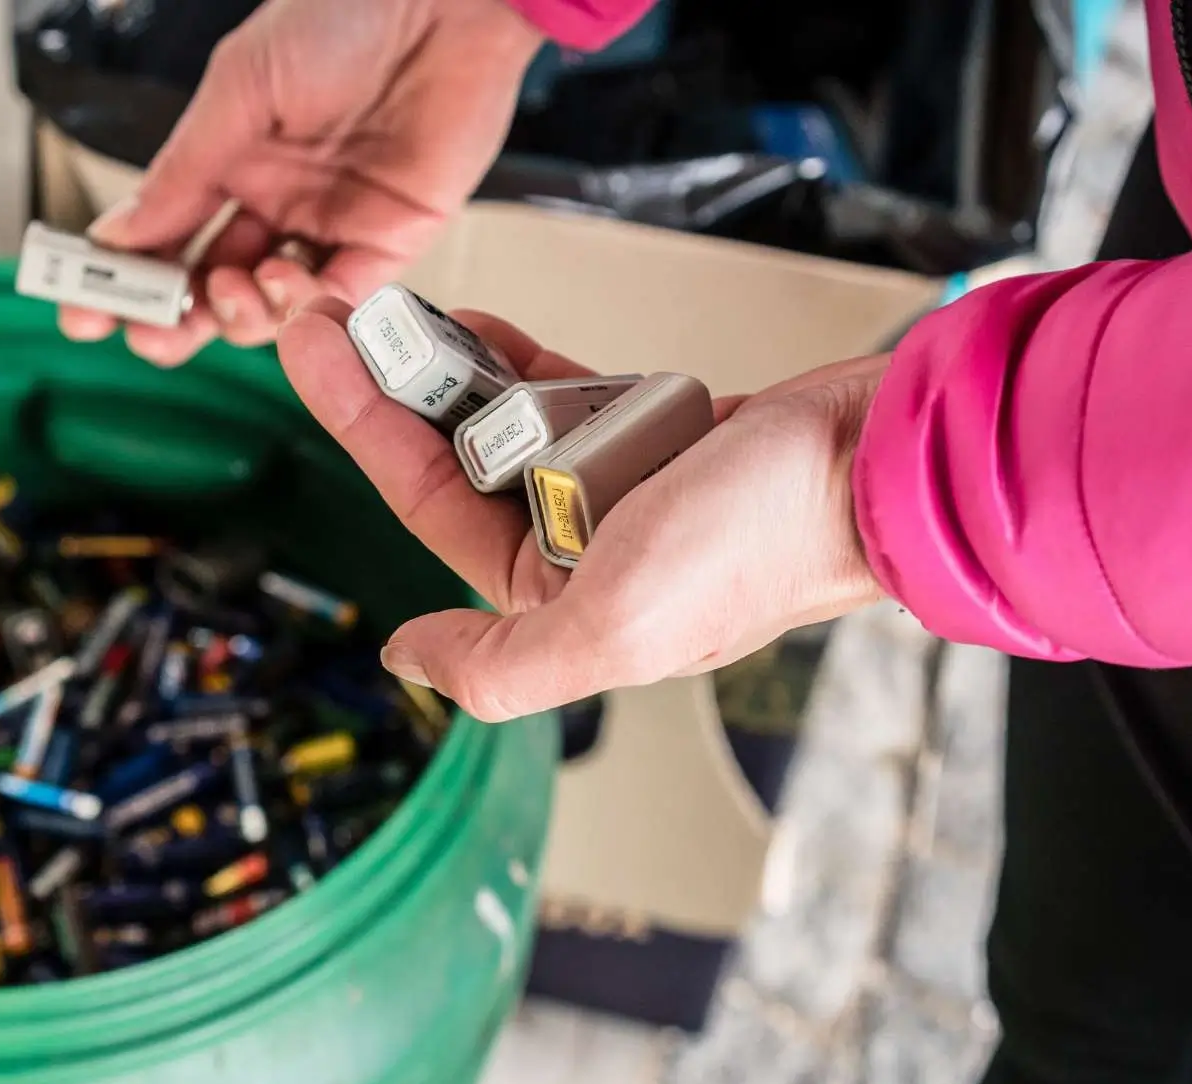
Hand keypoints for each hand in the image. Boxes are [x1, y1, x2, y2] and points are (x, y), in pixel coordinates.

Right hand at [58, 0, 542, 366]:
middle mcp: (278, 199)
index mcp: (230, 158)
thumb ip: (184, 169)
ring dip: (240, 313)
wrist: (438, 3)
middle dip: (178, 320)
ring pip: (273, 305)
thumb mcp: (240, 87)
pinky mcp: (390, 239)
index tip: (84, 312)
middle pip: (215, 286)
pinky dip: (307, 310)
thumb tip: (122, 232)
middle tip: (154, 333)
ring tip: (230, 286)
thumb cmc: (343, 15)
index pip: (166, 236)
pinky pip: (341, 298)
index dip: (126, 279)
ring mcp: (331, 224)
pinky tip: (282, 290)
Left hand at [276, 299, 887, 721]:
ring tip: (401, 310)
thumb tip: (405, 660)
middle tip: (339, 315)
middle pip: (458, 459)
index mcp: (559, 606)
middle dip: (394, 390)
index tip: (315, 354)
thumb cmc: (758, 543)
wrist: (876, 460)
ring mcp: (621, 490)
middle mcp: (582, 553)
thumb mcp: (611, 627)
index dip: (364, 426)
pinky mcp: (662, 435)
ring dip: (453, 369)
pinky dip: (524, 364)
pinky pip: (571, 395)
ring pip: (509, 423)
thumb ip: (499, 666)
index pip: (431, 506)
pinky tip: (479, 328)